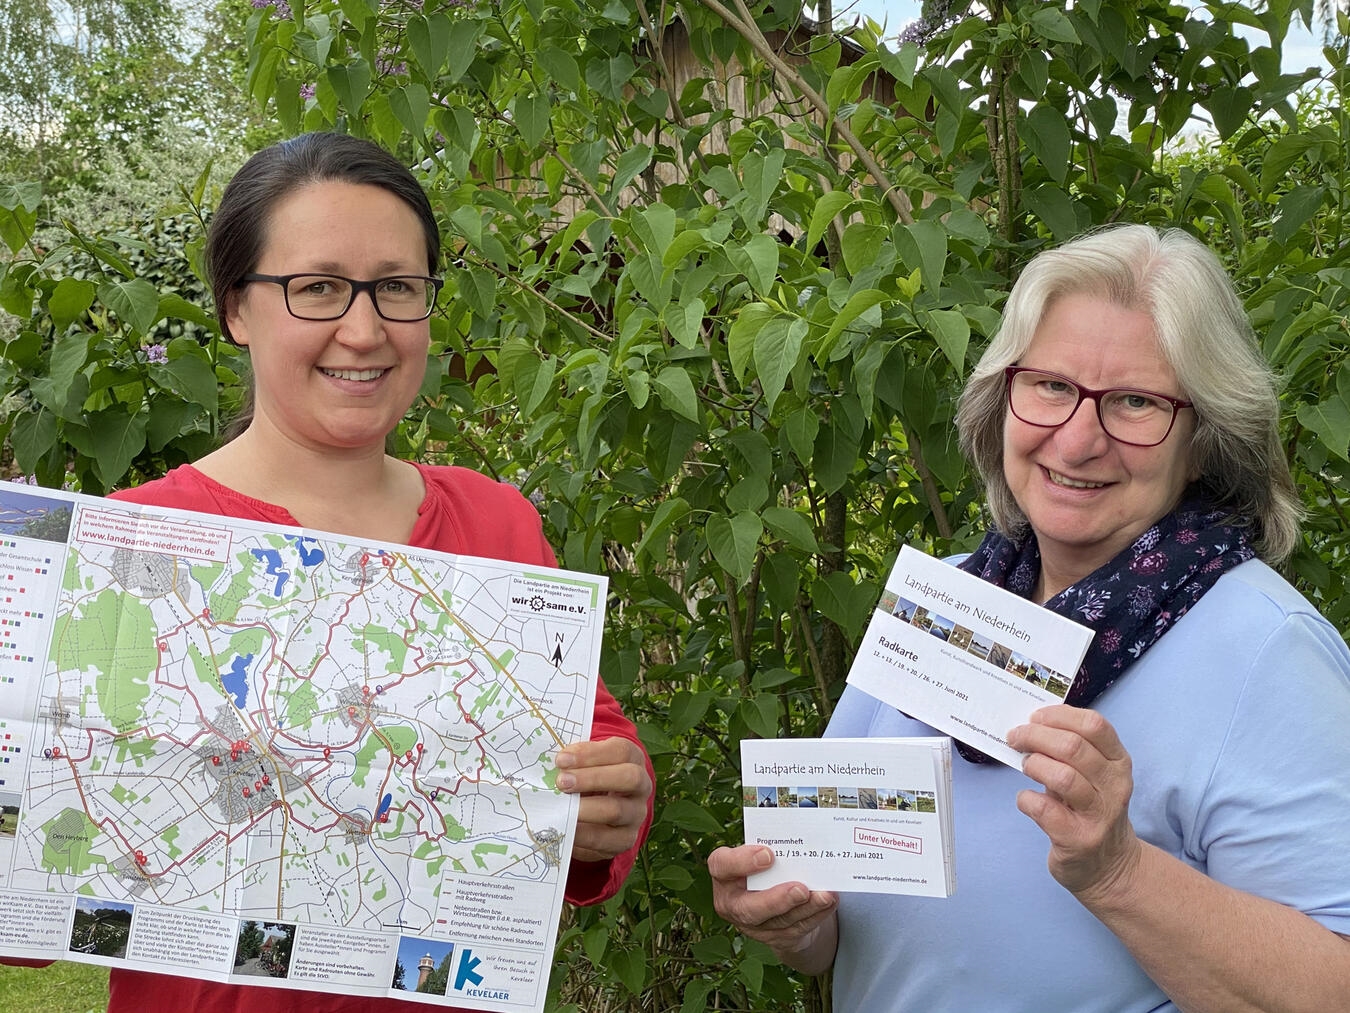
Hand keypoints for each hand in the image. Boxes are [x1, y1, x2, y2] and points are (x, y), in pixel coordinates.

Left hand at [556, 736, 651, 862]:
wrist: (603, 810)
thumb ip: (574, 761)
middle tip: (562, 782)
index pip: (621, 751)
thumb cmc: (590, 777)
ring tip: (561, 808)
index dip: (591, 753)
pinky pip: (605, 840)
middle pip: (629, 778)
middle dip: (593, 778)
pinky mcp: (626, 840)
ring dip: (585, 809)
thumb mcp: (587, 764)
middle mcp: (641, 786)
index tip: (562, 759)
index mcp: (633, 759)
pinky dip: (582, 835)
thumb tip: (554, 765)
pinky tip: (564, 828)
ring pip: (617, 810)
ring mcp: (636, 814)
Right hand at [708, 844, 837, 971]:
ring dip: (806, 908)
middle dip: (778, 900)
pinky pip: (797, 929)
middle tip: (801, 889)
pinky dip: (816, 915)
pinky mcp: (775, 938)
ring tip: (825, 895)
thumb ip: (771, 847)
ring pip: (780, 922)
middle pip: (750, 909)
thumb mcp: (758, 852)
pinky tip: (828, 903)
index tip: (768, 854)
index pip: (722, 866)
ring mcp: (753, 926)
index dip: (743, 861)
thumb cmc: (764, 865)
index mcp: (723, 873)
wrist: (773, 898)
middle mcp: (732, 903)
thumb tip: (799, 838)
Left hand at [1006, 704, 1143, 901]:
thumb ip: (1071, 751)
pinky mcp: (1078, 839)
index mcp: (1118, 762)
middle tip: (1015, 737)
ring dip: (1034, 765)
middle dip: (1035, 736)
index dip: (1059, 715)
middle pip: (1073, 747)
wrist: (1110, 867)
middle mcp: (1115, 786)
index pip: (1095, 725)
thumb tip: (1030, 725)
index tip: (1035, 717)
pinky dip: (1027, 799)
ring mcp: (1099, 815)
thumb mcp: (1094, 775)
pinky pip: (1044, 810)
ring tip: (1025, 766)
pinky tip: (1027, 799)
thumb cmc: (1091, 809)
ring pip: (1062, 777)